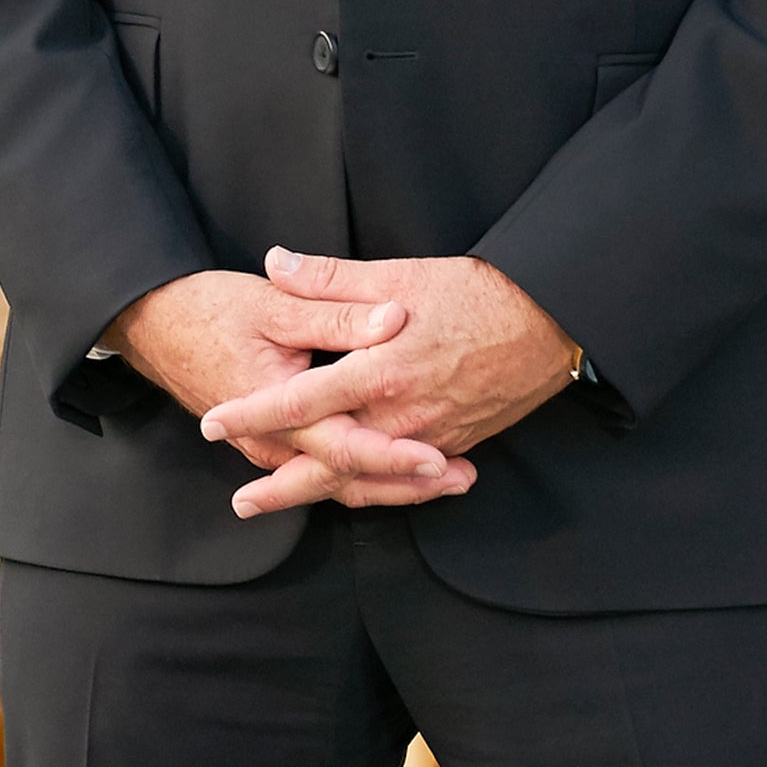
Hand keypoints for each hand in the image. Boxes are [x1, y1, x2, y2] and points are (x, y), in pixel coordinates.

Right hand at [103, 269, 476, 512]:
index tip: (439, 457)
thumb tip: (395, 316)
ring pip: (339, 482)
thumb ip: (337, 311)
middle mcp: (274, 444)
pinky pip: (324, 470)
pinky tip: (402, 468)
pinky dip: (365, 472)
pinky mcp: (273, 443)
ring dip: (394, 483)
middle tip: (464, 477)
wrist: (153, 324)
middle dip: (409, 482)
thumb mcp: (275, 305)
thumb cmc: (209, 309)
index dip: (395, 454)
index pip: (346, 445)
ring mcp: (271, 449)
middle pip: (350, 478)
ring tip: (450, 478)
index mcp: (277, 410)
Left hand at [197, 250, 575, 516]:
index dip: (254, 414)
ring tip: (287, 501)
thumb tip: (278, 263)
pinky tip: (355, 491)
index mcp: (380, 371)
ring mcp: (429, 439)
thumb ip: (333, 278)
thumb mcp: (401, 274)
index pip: (301, 402)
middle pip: (328, 464)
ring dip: (322, 493)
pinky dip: (373, 490)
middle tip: (240, 503)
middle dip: (281, 487)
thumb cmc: (477, 292)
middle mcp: (401, 417)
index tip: (215, 421)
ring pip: (366, 480)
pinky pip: (403, 481)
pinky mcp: (453, 446)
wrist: (551, 322)